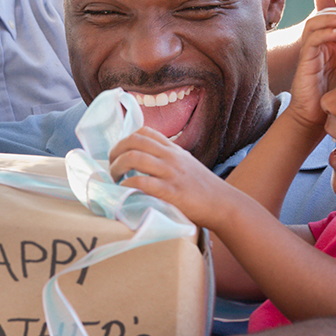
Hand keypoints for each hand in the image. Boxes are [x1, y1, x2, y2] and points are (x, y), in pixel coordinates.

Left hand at [108, 127, 236, 227]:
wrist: (223, 204)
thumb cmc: (203, 187)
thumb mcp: (187, 164)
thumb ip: (169, 158)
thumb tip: (146, 159)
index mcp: (173, 149)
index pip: (144, 131)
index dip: (125, 140)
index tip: (119, 154)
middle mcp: (170, 156)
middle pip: (133, 141)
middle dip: (115, 152)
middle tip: (111, 167)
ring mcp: (170, 172)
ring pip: (133, 157)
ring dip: (117, 167)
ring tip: (115, 178)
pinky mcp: (171, 191)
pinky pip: (142, 182)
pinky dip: (128, 184)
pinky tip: (125, 190)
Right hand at [285, 10, 335, 129]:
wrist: (315, 117)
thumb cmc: (335, 97)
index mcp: (330, 45)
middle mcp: (319, 45)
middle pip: (325, 15)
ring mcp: (310, 51)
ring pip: (314, 22)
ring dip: (330, 17)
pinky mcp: (305, 60)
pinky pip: (312, 39)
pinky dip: (323, 32)